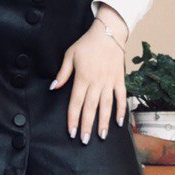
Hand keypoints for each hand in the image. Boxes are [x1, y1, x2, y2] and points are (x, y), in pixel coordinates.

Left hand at [50, 9, 128, 142]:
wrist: (108, 33)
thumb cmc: (87, 44)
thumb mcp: (70, 55)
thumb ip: (63, 73)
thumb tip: (53, 87)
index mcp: (82, 77)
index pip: (76, 102)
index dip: (73, 118)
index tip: (71, 132)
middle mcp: (96, 82)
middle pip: (90, 107)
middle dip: (87, 125)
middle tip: (85, 140)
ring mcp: (109, 81)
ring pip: (106, 105)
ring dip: (104, 121)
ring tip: (101, 136)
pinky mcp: (119, 79)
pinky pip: (121, 97)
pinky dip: (121, 109)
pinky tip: (119, 122)